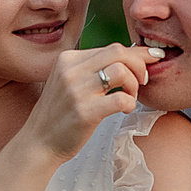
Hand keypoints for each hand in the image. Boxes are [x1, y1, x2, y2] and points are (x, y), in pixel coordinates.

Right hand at [15, 43, 160, 161]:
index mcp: (68, 59)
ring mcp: (77, 91)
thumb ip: (92, 68)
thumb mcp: (69, 82)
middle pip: (118, 52)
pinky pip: (121, 99)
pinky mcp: (85, 112)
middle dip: (140, 65)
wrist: (38, 143)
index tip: (152, 58)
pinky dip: (130, 103)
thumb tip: (131, 56)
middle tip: (144, 80)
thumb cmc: (60, 114)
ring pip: (121, 71)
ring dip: (134, 84)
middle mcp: (71, 70)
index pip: (111, 47)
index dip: (136, 53)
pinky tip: (125, 109)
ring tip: (130, 97)